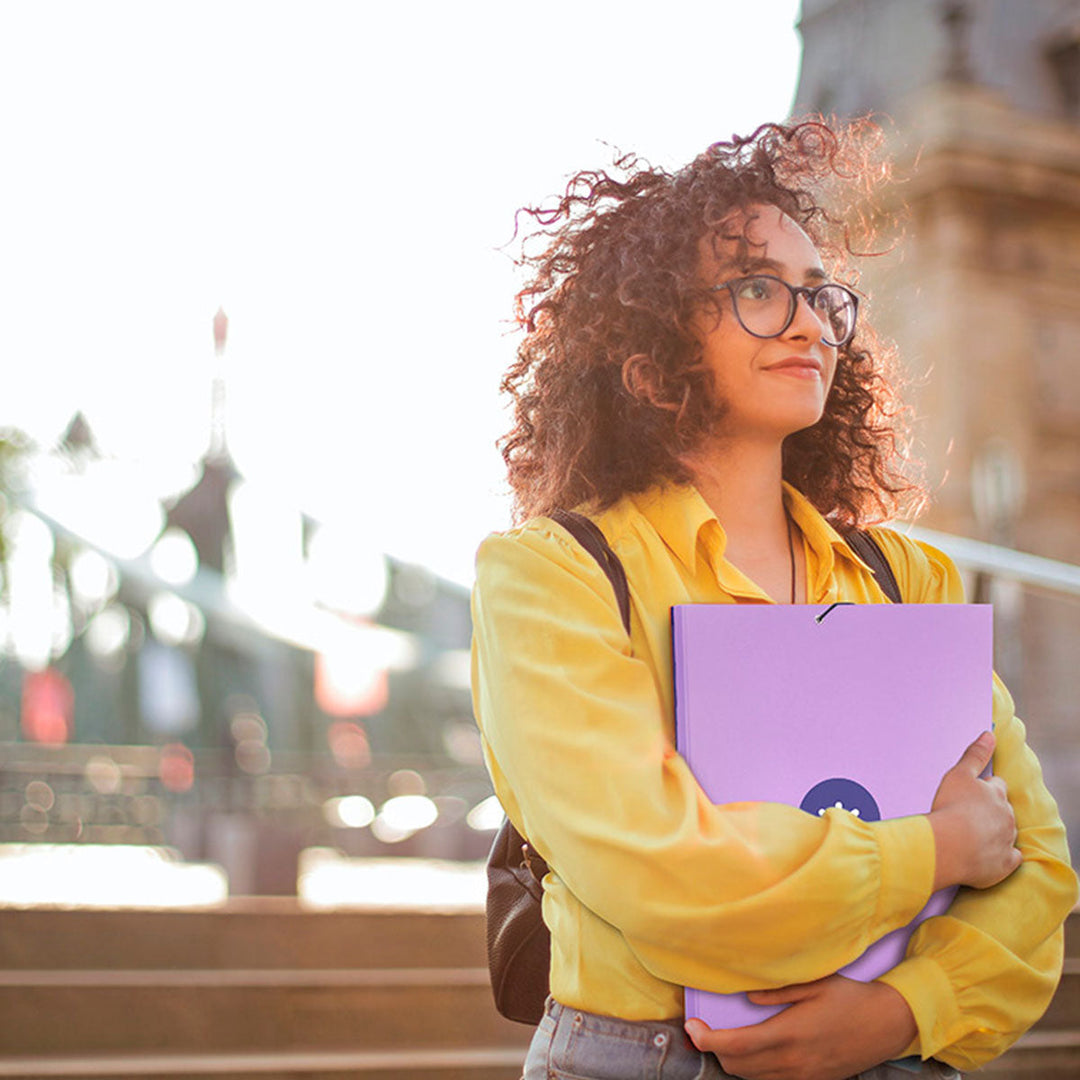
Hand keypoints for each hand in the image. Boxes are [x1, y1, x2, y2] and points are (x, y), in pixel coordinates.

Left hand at [684, 975, 917, 1079]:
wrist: (890, 1025)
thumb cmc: (852, 998)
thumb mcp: (815, 983)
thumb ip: (778, 992)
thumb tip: (746, 998)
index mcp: (789, 1034)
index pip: (736, 1047)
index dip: (707, 1040)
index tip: (692, 1028)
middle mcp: (794, 1062)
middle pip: (738, 1067)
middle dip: (716, 1050)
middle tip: (707, 1029)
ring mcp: (805, 1077)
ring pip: (754, 1079)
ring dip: (734, 1062)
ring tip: (727, 1039)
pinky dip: (757, 1072)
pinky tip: (757, 1052)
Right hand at [928, 730, 1021, 890]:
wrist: (948, 846)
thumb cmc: (950, 808)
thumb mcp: (958, 774)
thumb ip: (975, 754)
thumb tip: (989, 735)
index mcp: (996, 793)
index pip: (996, 785)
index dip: (984, 788)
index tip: (972, 793)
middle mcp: (1007, 815)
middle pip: (1003, 809)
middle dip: (991, 810)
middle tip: (968, 814)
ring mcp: (1007, 840)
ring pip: (1006, 832)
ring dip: (994, 832)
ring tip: (971, 834)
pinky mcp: (1005, 863)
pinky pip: (1010, 858)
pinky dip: (1002, 856)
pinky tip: (987, 854)